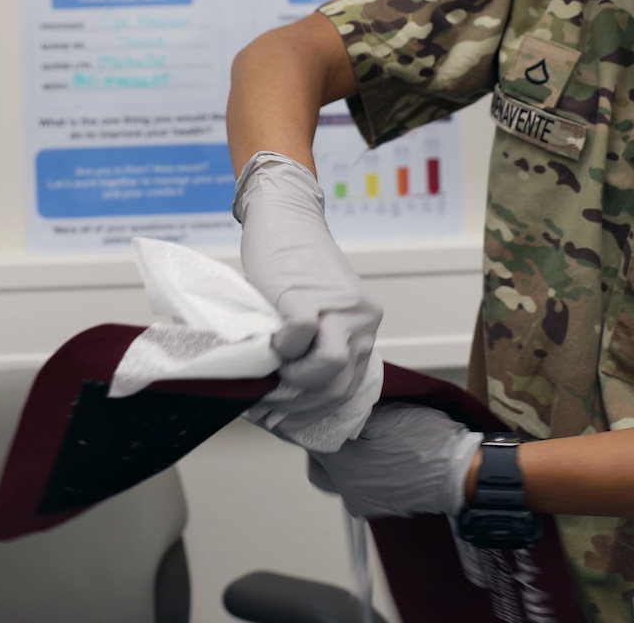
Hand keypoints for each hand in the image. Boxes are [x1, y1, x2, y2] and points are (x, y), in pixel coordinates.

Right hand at [235, 153, 382, 432]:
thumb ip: (312, 348)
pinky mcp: (309, 296)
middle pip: (340, 388)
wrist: (284, 217)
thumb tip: (284, 396)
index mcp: (364, 329)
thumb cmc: (290, 268)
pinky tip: (270, 338)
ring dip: (295, 379)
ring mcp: (341, 309)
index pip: (349, 390)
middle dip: (302, 402)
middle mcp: (363, 322)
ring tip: (273, 368)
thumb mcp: (313, 313)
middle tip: (270, 397)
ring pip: (331, 370)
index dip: (315, 410)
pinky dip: (282, 347)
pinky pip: (301, 337)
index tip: (285, 416)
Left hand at [306, 403, 480, 518]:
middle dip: (325, 447)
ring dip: (344, 463)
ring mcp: (364, 503)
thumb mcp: (385, 413)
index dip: (320, 421)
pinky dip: (363, 476)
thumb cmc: (426, 440)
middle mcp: (346, 489)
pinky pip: (359, 490)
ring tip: (364, 444)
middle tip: (343, 428)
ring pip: (338, 480)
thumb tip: (332, 406)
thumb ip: (351, 411)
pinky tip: (381, 459)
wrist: (460, 473)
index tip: (330, 411)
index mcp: (342, 464)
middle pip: (319, 466)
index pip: (311, 439)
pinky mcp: (381, 508)